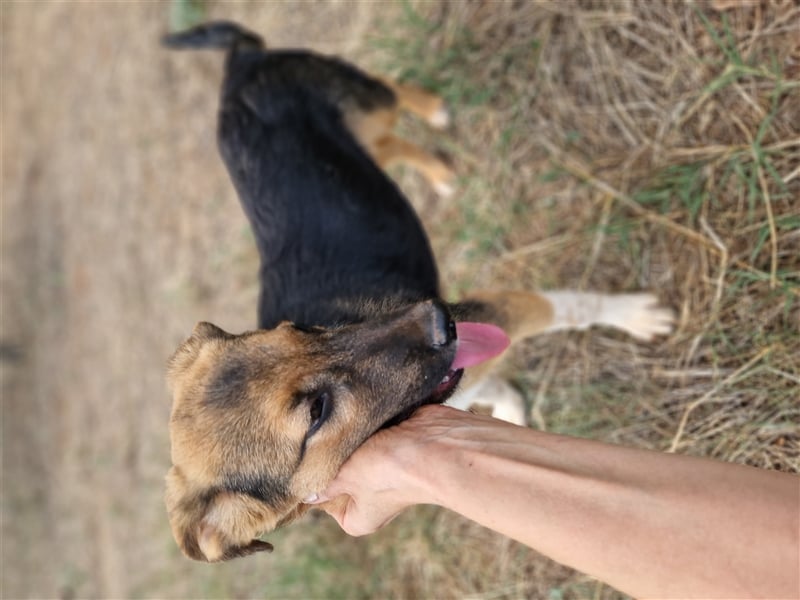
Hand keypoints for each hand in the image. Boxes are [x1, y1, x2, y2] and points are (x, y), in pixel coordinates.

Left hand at [304, 405, 453, 535]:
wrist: (436, 444)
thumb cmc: (390, 470)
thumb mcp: (345, 476)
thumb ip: (321, 482)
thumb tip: (304, 492)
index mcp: (358, 515)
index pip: (322, 500)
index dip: (310, 480)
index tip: (297, 461)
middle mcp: (371, 495)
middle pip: (338, 471)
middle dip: (329, 454)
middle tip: (308, 435)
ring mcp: (382, 466)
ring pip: (352, 448)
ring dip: (345, 435)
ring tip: (326, 419)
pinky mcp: (392, 440)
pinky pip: (368, 431)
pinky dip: (362, 423)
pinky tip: (347, 412)